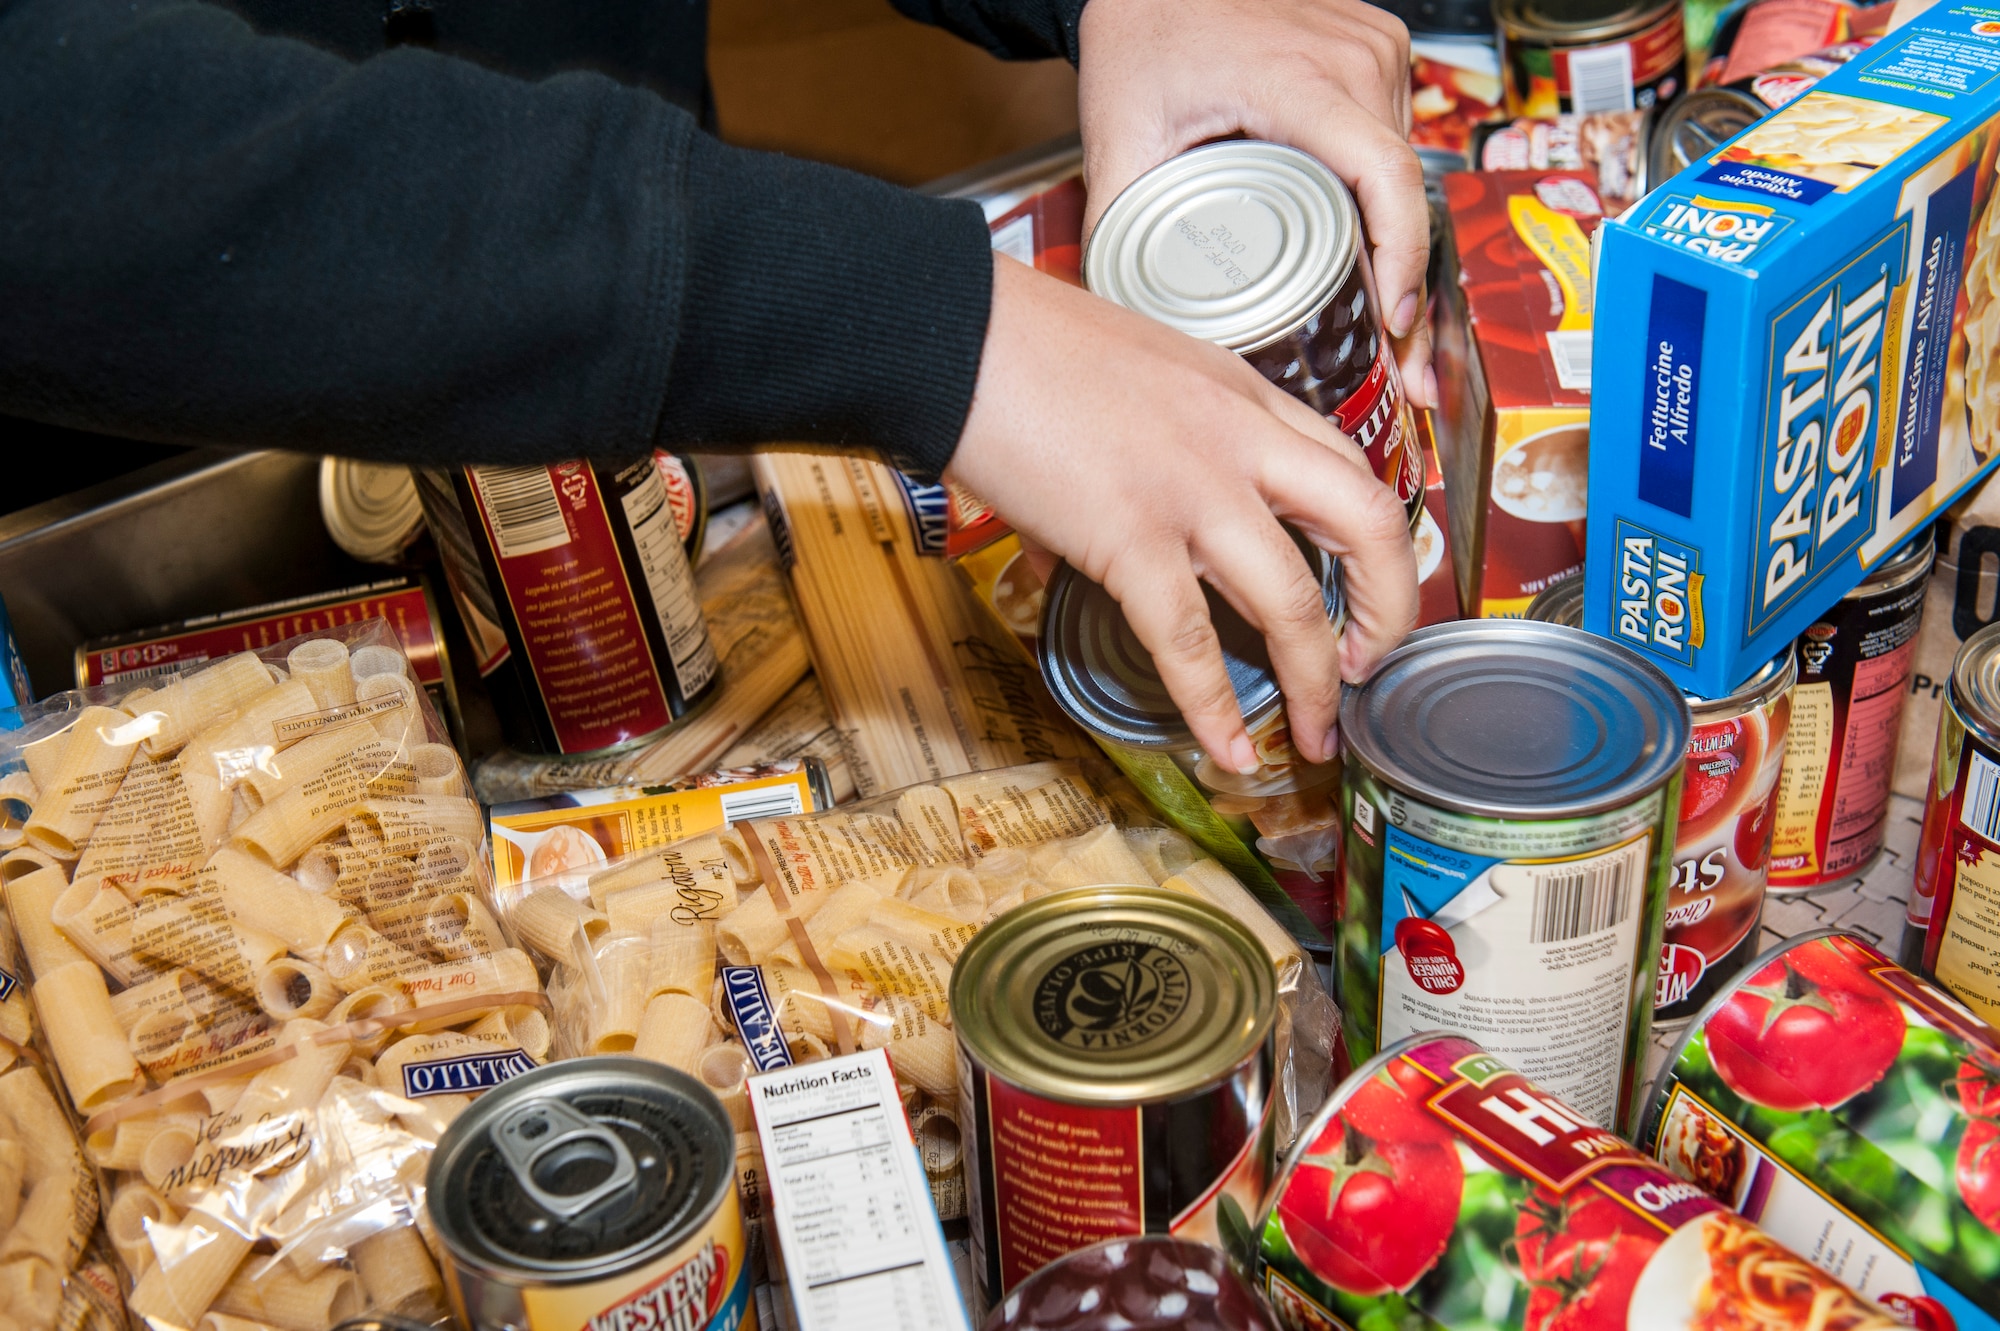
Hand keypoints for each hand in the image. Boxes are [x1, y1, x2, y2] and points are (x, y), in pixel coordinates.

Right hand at [948, 254, 1418, 771]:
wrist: (955, 331)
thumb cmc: (1023, 343)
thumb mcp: (1136, 374)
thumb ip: (1157, 444)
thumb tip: (1111, 527)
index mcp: (1244, 396)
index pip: (1351, 468)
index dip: (1378, 542)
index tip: (1370, 590)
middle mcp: (1240, 441)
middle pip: (1366, 526)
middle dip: (1389, 611)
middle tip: (1371, 668)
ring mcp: (1193, 492)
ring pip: (1295, 603)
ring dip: (1313, 684)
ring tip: (1316, 735)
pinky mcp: (1131, 539)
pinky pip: (1191, 644)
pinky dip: (1216, 711)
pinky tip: (1230, 750)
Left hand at [1075, 0, 1433, 406]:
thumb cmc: (1140, 34)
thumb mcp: (1119, 134)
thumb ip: (1117, 223)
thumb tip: (1116, 313)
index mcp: (1299, 79)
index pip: (1384, 176)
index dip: (1400, 255)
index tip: (1395, 318)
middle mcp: (1355, 58)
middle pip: (1401, 188)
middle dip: (1405, 281)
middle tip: (1401, 362)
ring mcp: (1375, 47)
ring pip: (1400, 165)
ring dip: (1398, 240)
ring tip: (1391, 320)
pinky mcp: (1378, 48)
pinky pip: (1392, 134)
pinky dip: (1384, 194)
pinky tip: (1376, 251)